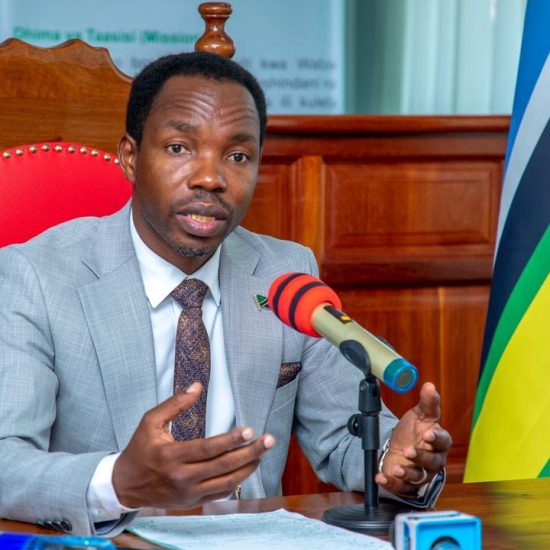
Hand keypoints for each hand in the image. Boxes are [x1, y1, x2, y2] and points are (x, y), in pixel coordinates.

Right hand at [112, 383, 274, 508]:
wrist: (126, 485)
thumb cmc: (140, 449)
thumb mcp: (151, 421)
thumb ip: (175, 403)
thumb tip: (197, 386)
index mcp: (171, 456)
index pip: (208, 448)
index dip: (231, 440)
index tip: (249, 430)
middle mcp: (182, 477)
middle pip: (223, 466)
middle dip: (250, 453)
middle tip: (268, 440)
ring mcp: (189, 493)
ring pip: (226, 483)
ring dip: (248, 468)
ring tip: (262, 453)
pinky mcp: (192, 501)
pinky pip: (220, 494)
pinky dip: (236, 482)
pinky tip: (247, 468)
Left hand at [375, 382, 451, 496]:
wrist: (401, 446)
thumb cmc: (415, 430)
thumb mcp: (420, 414)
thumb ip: (427, 402)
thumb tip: (429, 385)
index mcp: (439, 442)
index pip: (443, 441)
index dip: (436, 438)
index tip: (427, 434)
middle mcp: (433, 460)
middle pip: (432, 462)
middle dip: (420, 457)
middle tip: (409, 450)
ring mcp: (421, 473)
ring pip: (418, 477)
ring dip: (407, 473)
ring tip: (396, 468)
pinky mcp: (407, 484)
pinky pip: (402, 487)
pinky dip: (391, 484)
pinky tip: (382, 477)